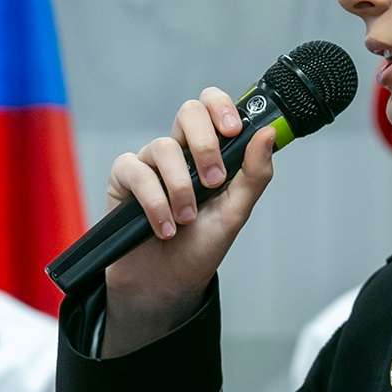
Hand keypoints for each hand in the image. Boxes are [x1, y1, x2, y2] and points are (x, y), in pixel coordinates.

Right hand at [101, 87, 277, 355]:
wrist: (166, 284)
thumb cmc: (200, 247)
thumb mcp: (235, 213)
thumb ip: (254, 173)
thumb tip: (268, 132)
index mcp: (208, 152)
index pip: (212, 107)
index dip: (221, 107)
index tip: (234, 130)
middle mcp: (179, 151)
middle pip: (187, 112)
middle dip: (205, 144)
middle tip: (214, 181)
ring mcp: (149, 163)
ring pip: (163, 147)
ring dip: (180, 188)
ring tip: (186, 220)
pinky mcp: (123, 180)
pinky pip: (135, 171)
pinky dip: (154, 202)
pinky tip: (164, 227)